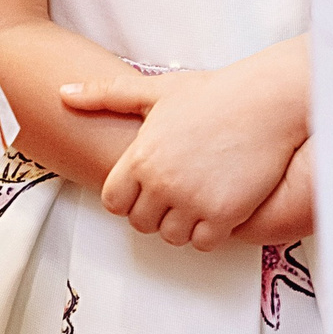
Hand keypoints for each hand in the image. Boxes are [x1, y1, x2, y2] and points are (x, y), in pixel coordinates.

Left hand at [61, 49, 307, 251]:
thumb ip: (107, 95)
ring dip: (184, 222)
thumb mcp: (157, 90)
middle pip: (142, 223)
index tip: (151, 183)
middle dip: (157, 210)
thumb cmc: (215, 92)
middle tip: (182, 186)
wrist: (269, 99)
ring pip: (172, 236)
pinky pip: (203, 243)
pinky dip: (211, 231)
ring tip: (201, 193)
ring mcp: (192, 200)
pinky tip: (221, 203)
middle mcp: (162, 182)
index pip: (114, 202)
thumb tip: (62, 92)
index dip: (130, 196)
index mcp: (141, 156)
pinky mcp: (223, 214)